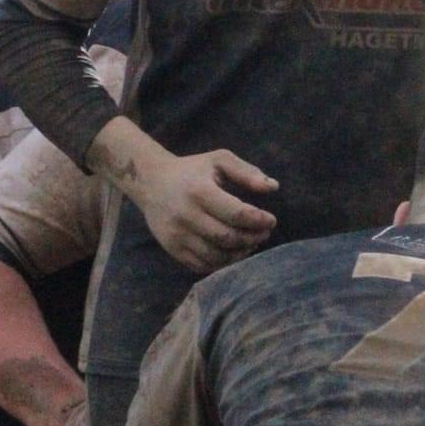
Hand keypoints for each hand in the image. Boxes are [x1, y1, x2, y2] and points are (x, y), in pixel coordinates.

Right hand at [134, 146, 278, 273]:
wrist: (151, 182)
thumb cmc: (192, 170)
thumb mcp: (219, 160)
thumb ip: (246, 172)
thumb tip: (273, 187)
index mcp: (199, 191)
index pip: (236, 214)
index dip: (259, 221)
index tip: (271, 220)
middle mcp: (185, 215)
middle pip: (228, 237)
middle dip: (252, 238)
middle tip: (263, 233)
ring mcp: (177, 235)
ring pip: (216, 256)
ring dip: (239, 253)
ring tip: (250, 243)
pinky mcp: (172, 249)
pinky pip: (202, 265)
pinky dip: (222, 263)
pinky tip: (232, 252)